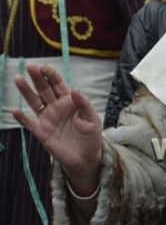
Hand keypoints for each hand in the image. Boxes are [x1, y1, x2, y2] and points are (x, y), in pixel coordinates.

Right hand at [12, 64, 102, 194]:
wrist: (85, 158)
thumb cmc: (91, 136)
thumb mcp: (92, 119)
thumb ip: (84, 104)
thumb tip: (75, 89)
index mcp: (69, 101)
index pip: (59, 84)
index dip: (52, 75)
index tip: (45, 66)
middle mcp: (56, 107)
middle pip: (44, 89)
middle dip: (38, 78)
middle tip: (30, 66)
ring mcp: (47, 118)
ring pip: (34, 102)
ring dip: (26, 91)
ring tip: (18, 79)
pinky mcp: (41, 132)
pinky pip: (28, 123)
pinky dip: (21, 117)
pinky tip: (15, 110)